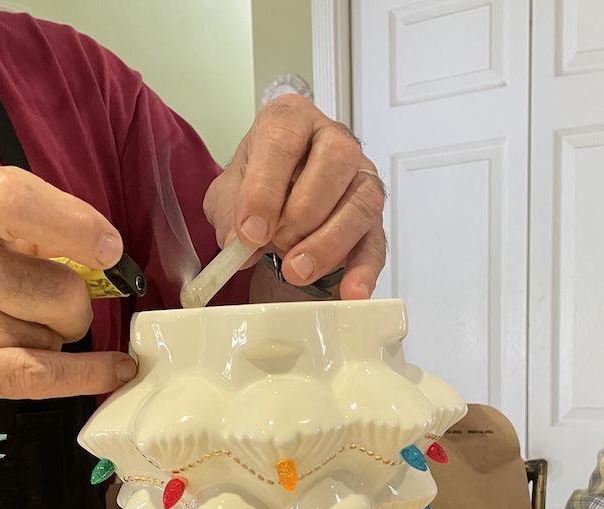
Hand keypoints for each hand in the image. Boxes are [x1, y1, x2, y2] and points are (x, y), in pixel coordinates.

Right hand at [0, 167, 136, 430]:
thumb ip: (22, 229)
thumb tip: (103, 249)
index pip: (12, 197)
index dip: (73, 222)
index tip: (108, 249)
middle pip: (56, 285)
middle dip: (71, 304)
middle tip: (43, 309)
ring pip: (51, 334)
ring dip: (53, 339)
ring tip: (14, 334)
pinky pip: (40, 373)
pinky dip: (87, 373)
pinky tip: (116, 370)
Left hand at [204, 94, 385, 299]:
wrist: (275, 212)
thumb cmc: (255, 192)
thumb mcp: (227, 195)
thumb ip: (229, 212)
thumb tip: (240, 242)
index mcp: (291, 121)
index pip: (284, 137)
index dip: (266, 187)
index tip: (251, 230)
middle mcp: (334, 141)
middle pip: (336, 159)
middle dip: (302, 211)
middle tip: (276, 243)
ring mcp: (361, 179)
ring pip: (361, 202)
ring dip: (327, 242)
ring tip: (295, 271)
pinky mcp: (373, 222)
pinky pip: (376, 244)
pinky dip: (363, 272)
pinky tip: (349, 293)